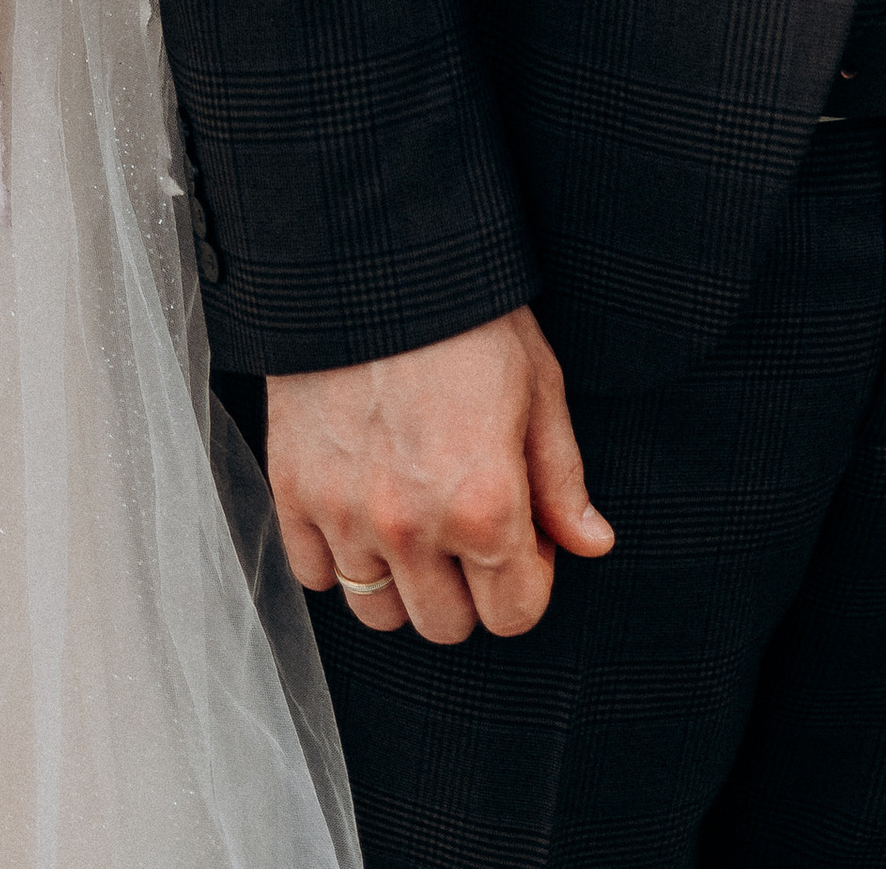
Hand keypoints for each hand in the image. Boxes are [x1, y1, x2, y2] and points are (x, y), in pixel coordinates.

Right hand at [266, 303, 613, 643]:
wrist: (372, 258)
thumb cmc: (466, 316)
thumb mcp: (538, 386)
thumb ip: (562, 480)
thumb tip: (591, 544)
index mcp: (485, 506)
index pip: (514, 615)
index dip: (528, 578)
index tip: (522, 534)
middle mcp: (412, 527)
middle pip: (447, 626)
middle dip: (470, 588)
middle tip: (468, 524)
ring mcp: (345, 514)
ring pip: (379, 613)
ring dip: (403, 581)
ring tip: (414, 519)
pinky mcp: (293, 492)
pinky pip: (314, 575)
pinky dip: (338, 557)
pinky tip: (362, 507)